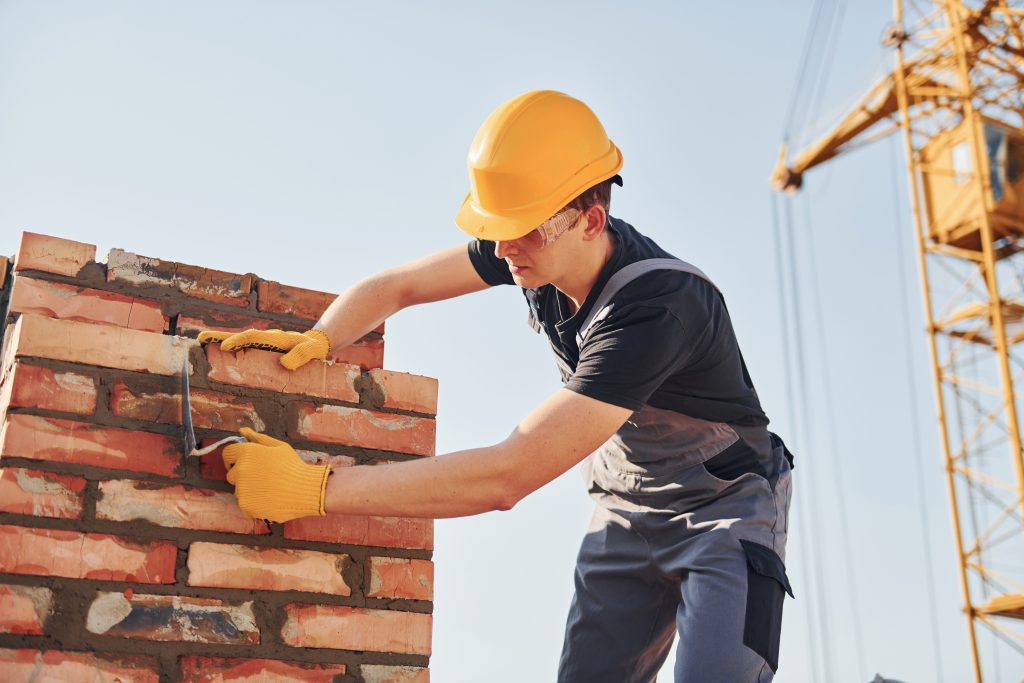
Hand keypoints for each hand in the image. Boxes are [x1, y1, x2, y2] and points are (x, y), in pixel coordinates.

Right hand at [197, 328, 330, 369]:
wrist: (317, 343)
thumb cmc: (315, 349)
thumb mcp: (313, 352)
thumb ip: (301, 356)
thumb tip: (285, 363)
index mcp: (277, 338)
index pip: (254, 337)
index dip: (239, 341)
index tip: (225, 347)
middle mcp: (267, 337)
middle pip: (241, 335)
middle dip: (220, 336)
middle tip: (201, 338)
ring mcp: (264, 341)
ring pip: (240, 339)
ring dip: (221, 340)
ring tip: (202, 341)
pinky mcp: (263, 346)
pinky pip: (244, 345)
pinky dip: (230, 345)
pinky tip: (217, 349)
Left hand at [222, 428, 330, 522]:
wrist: (305, 490)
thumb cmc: (294, 466)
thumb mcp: (279, 447)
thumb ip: (258, 438)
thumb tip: (242, 430)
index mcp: (247, 452)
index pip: (227, 454)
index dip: (234, 458)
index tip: (243, 463)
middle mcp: (240, 470)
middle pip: (232, 474)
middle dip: (243, 475)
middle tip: (263, 477)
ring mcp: (241, 489)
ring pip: (238, 489)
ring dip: (249, 489)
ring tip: (270, 489)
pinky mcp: (245, 505)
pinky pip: (244, 502)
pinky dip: (254, 502)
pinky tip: (269, 498)